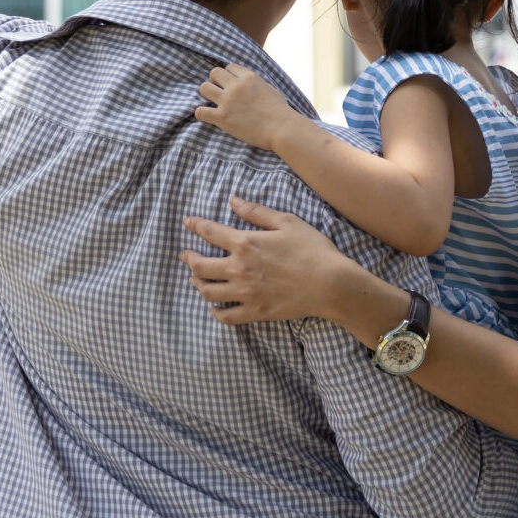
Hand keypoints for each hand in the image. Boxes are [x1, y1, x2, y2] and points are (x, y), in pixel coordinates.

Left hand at [181, 198, 356, 323]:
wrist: (331, 284)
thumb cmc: (312, 249)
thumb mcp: (287, 222)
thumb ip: (256, 212)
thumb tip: (234, 201)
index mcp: (245, 243)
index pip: (210, 232)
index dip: (195, 226)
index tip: (187, 223)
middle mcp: (239, 269)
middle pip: (200, 266)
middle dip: (189, 258)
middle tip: (186, 255)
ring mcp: (245, 293)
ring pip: (208, 292)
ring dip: (197, 284)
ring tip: (195, 279)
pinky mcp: (255, 312)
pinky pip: (226, 316)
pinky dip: (215, 312)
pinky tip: (214, 307)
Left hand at [192, 64, 296, 149]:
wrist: (282, 129)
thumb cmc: (280, 112)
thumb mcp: (269, 89)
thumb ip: (255, 83)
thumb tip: (247, 83)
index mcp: (249, 77)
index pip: (229, 67)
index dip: (228, 76)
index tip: (230, 85)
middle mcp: (236, 86)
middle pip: (214, 73)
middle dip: (215, 82)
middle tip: (219, 93)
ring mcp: (228, 101)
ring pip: (204, 88)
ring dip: (207, 95)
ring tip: (213, 103)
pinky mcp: (222, 118)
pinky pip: (201, 111)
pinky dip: (202, 114)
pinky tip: (209, 116)